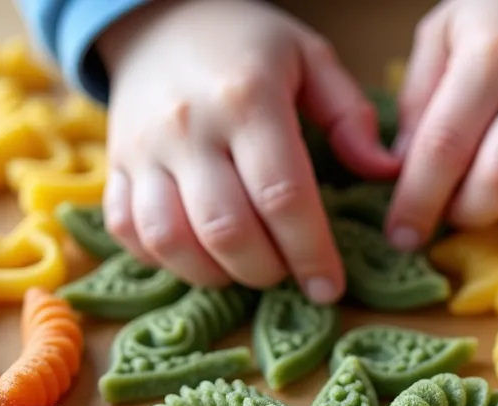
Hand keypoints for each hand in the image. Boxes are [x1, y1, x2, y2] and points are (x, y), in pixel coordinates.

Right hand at [97, 0, 397, 302]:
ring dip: (215, 274)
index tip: (331, 287)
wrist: (159, 18)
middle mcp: (188, 128)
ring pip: (170, 239)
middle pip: (226, 229)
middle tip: (291, 274)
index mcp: (246, 99)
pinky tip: (201, 256)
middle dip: (266, 270)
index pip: (283, 196)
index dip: (310, 252)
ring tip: (248, 269)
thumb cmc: (248, 46)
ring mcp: (143, 150)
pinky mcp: (114, 166)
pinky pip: (128, 231)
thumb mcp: (310, 58)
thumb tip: (384, 172)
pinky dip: (163, 259)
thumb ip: (349, 115)